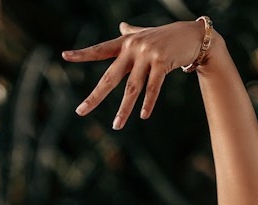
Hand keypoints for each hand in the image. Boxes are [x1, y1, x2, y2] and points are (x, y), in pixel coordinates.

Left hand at [62, 20, 206, 129]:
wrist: (192, 35)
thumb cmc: (166, 37)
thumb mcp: (146, 34)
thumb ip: (131, 33)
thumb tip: (121, 25)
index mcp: (125, 43)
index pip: (100, 49)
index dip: (83, 54)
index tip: (64, 56)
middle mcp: (133, 48)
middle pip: (110, 77)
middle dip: (95, 96)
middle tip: (80, 112)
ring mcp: (148, 55)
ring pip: (132, 87)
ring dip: (124, 109)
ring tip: (117, 126)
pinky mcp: (162, 62)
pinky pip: (153, 87)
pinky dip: (148, 102)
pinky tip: (144, 116)